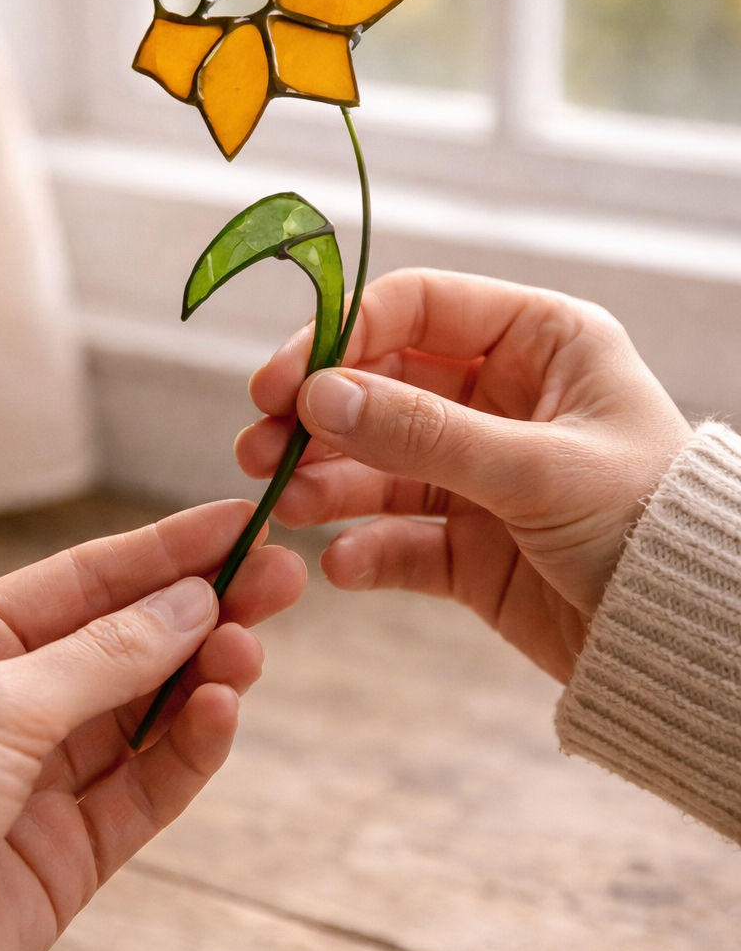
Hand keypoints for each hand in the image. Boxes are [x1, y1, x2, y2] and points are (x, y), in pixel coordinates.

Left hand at [0, 501, 305, 950]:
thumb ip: (104, 655)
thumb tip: (193, 601)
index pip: (85, 580)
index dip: (167, 549)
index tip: (244, 521)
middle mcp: (9, 702)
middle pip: (130, 642)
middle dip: (206, 609)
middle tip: (282, 580)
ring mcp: (44, 779)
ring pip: (150, 713)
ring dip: (205, 676)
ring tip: (250, 650)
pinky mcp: (72, 851)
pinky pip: (149, 787)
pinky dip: (192, 750)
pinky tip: (223, 710)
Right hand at [236, 269, 689, 682]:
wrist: (691, 640)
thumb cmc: (647, 526)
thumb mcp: (535, 468)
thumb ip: (423, 432)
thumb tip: (317, 395)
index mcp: (538, 344)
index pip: (415, 310)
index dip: (340, 338)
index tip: (280, 384)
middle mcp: (502, 400)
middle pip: (380, 386)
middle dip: (317, 417)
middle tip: (260, 449)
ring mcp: (480, 473)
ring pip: (377, 464)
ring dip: (326, 482)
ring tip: (285, 507)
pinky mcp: (469, 546)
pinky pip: (398, 538)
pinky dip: (365, 550)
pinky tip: (343, 565)